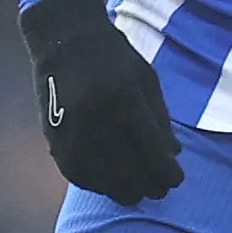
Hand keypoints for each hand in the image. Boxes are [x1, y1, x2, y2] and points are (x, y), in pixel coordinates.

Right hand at [22, 0, 183, 203]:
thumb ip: (161, 119)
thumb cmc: (114, 58)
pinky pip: (78, 175)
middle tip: (159, 191)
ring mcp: (73, 132)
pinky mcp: (55, 138)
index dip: (168, 175)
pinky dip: (96, 185)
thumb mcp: (146, 80)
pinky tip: (109, 186)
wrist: (65, 39)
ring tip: (136, 193)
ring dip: (124, 192)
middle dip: (149, 187)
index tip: (176, 180)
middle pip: (130, 173)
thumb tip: (174, 156)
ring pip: (104, 180)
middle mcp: (98, 120)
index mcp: (126, 102)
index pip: (154, 155)